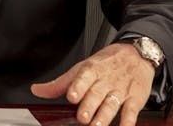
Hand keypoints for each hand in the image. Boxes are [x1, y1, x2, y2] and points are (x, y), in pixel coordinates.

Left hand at [31, 43, 154, 125]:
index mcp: (91, 71)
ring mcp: (121, 90)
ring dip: (104, 116)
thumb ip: (60, 83)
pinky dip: (127, 121)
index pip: (83, 77)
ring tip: (96, 125)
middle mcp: (105, 80)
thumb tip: (37, 90)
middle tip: (82, 117)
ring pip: (112, 104)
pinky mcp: (135, 99)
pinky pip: (131, 111)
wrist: (136, 54)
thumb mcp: (82, 68)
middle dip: (89, 106)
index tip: (72, 95)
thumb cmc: (105, 64)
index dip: (77, 86)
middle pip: (96, 94)